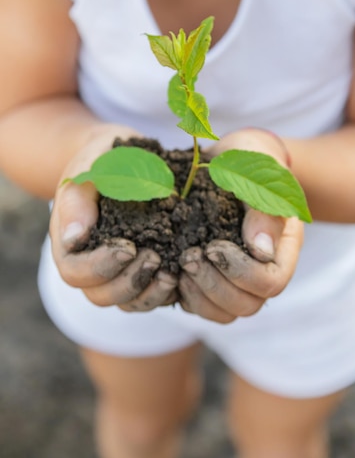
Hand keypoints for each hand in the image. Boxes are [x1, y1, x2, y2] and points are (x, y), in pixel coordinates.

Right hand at [50, 126, 177, 310]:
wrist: (123, 156)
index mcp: (70, 244)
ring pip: (127, 302)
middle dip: (130, 282)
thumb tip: (73, 238)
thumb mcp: (87, 170)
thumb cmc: (101, 160)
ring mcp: (117, 271)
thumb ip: (77, 200)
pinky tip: (182, 274)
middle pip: (101, 295)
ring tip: (172, 274)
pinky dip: (165, 292)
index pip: (76, 273)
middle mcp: (91, 264)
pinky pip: (150, 296)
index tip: (128, 247)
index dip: (101, 267)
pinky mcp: (143, 270)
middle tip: (156, 257)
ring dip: (149, 293)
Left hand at [177, 128, 302, 322]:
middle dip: (214, 284)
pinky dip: (183, 295)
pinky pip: (200, 306)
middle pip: (247, 305)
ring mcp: (236, 278)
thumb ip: (263, 205)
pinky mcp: (210, 278)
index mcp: (283, 247)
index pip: (271, 283)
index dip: (240, 272)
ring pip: (223, 313)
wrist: (228, 156)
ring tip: (180, 264)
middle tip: (189, 255)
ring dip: (198, 295)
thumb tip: (261, 251)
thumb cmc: (249, 156)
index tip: (212, 245)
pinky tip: (171, 268)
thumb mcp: (259, 167)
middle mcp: (263, 269)